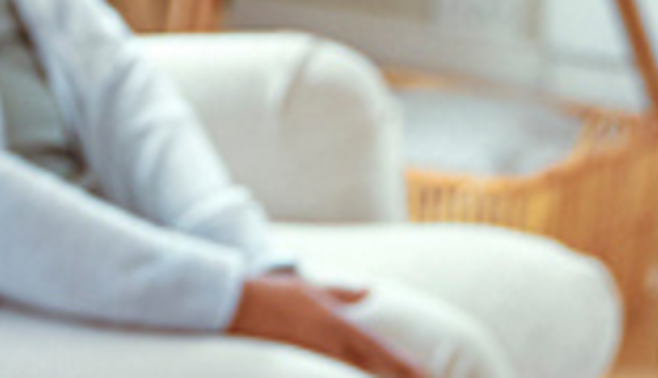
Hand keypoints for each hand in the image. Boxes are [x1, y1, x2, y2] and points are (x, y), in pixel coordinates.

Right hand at [227, 273, 424, 377]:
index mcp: (336, 324)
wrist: (234, 305)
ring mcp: (312, 358)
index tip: (423, 374)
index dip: (402, 364)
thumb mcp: (310, 288)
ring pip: (351, 375)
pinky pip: (327, 376)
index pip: (377, 349)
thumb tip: (368, 292)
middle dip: (395, 377)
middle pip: (369, 368)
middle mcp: (329, 345)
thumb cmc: (272, 294)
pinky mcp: (295, 366)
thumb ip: (341, 294)